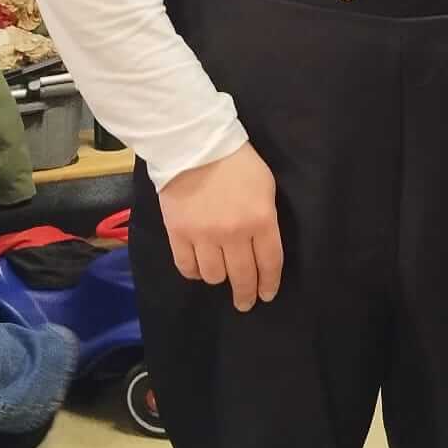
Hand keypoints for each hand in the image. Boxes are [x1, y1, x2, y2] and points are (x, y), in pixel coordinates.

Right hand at [158, 141, 282, 309]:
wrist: (195, 144)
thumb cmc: (238, 162)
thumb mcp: (265, 187)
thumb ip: (265, 219)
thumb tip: (262, 246)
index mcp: (261, 220)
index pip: (269, 263)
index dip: (269, 284)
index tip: (266, 296)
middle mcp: (234, 234)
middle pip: (242, 276)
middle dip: (246, 294)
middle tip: (245, 303)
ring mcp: (204, 236)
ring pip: (214, 276)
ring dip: (219, 279)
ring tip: (220, 274)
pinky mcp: (178, 234)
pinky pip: (187, 267)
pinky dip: (195, 272)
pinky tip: (200, 268)